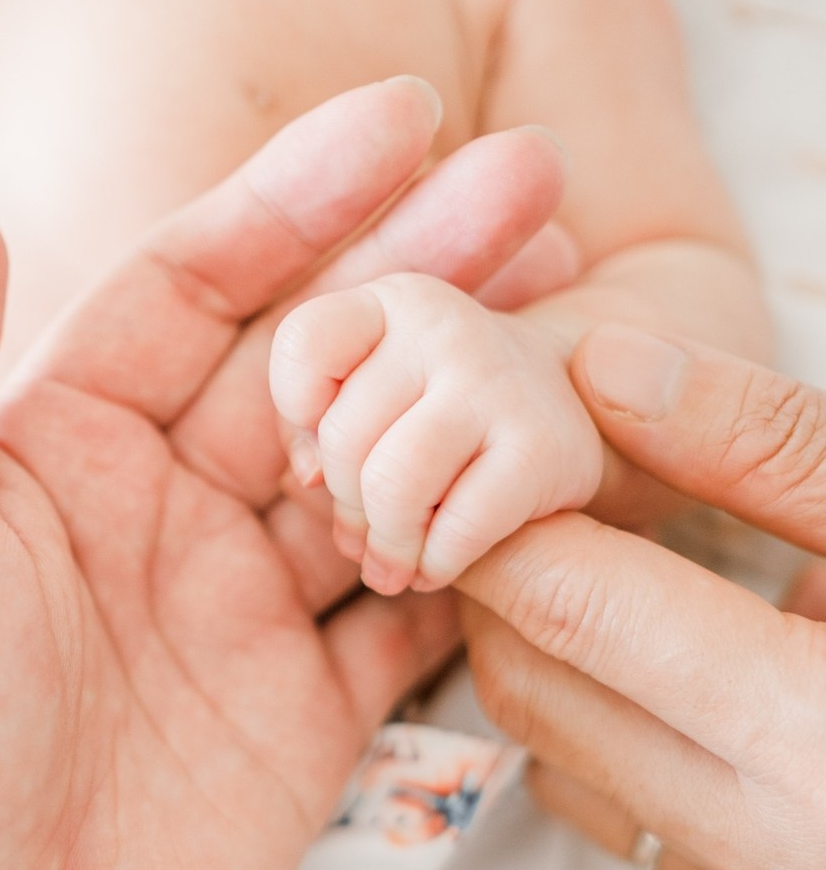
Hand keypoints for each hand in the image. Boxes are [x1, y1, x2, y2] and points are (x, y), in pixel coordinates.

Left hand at [0, 80, 568, 869]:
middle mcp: (159, 509)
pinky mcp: (297, 716)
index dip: (301, 198)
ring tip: (569, 312)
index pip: (200, 284)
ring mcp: (236, 610)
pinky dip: (478, 554)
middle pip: (318, 363)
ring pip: (382, 472)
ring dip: (470, 397)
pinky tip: (549, 486)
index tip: (405, 121)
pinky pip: (410, 617)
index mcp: (61, 439)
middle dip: (422, 269)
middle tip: (536, 183)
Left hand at [270, 274, 601, 596]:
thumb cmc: (441, 411)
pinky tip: (437, 566)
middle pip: (343, 437)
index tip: (323, 449)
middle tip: (365, 535)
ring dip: (387, 544)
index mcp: (393, 303)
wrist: (573, 410)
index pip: (305, 341)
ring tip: (393, 564)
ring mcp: (497, 382)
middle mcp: (446, 326)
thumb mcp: (373, 390)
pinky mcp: (543, 448)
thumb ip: (317, 422)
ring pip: (393, 484)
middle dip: (346, 504)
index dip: (296, 409)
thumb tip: (306, 476)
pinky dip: (436, 563)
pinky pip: (457, 527)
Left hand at [458, 323, 825, 869]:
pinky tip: (659, 654)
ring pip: (555, 754)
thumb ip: (769, 448)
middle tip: (539, 486)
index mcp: (811, 730)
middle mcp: (765, 835)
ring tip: (595, 553)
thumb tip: (610, 367)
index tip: (496, 441)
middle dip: (504, 577)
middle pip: (531, 682)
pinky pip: (621, 812)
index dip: (508, 512)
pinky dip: (599, 724)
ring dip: (543, 648)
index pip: (572, 602)